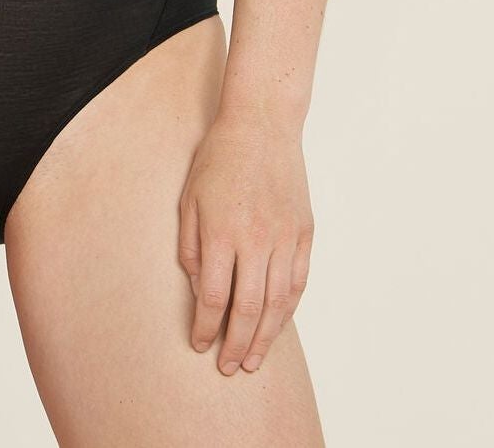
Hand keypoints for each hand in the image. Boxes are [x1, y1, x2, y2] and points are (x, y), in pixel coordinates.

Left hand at [178, 108, 314, 374]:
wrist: (261, 124)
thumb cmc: (218, 159)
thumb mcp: (189, 199)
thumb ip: (191, 248)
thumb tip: (199, 291)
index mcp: (222, 232)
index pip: (214, 297)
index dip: (206, 327)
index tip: (199, 344)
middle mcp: (256, 239)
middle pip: (248, 309)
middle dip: (236, 344)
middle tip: (228, 368)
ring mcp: (285, 237)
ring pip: (278, 302)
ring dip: (265, 337)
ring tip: (253, 359)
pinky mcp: (304, 232)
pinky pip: (298, 281)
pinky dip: (288, 309)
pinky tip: (277, 325)